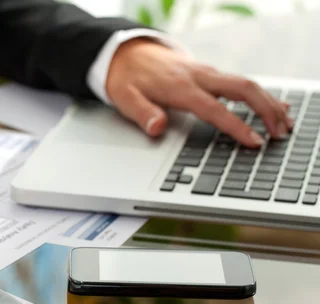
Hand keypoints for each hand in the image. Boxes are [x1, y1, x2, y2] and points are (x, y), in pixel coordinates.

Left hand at [105, 38, 292, 146]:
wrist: (127, 53)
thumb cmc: (127, 79)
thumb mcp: (125, 98)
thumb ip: (142, 114)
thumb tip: (157, 128)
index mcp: (180, 87)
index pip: (214, 109)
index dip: (237, 127)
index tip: (255, 142)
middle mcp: (199, 77)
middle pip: (242, 89)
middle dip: (266, 111)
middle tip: (280, 134)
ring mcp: (206, 73)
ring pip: (247, 84)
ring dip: (269, 103)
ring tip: (285, 124)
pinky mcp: (209, 73)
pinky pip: (240, 82)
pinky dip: (260, 95)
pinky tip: (275, 106)